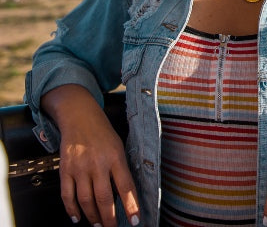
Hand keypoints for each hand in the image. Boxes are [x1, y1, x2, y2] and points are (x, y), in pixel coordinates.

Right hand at [42, 85, 139, 226]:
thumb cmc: (104, 134)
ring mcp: (80, 168)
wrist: (80, 117)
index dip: (131, 206)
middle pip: (103, 198)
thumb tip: (127, 196)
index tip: (135, 221)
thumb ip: (122, 170)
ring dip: (92, 217)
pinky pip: (67, 195)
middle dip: (109, 218)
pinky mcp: (65, 170)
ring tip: (98, 224)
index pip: (126, 186)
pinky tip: (77, 217)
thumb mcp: (120, 147)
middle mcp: (98, 164)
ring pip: (85, 200)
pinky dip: (72, 209)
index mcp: (116, 158)